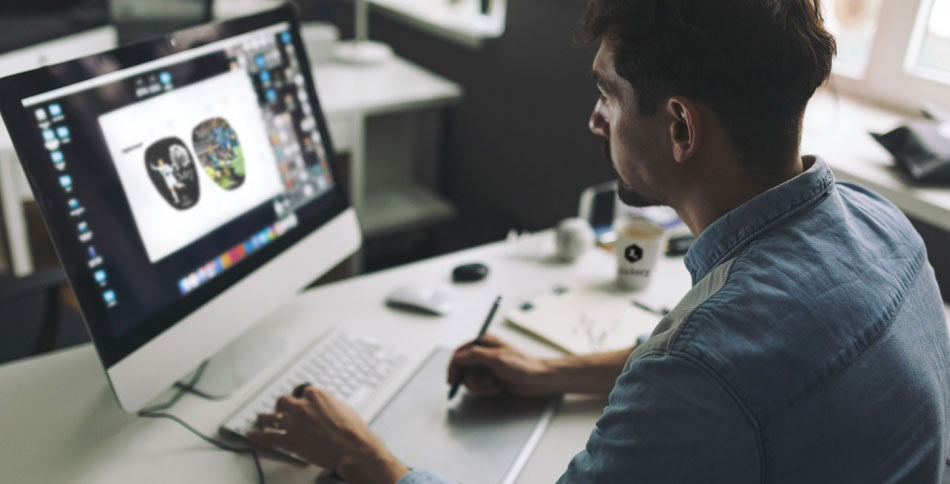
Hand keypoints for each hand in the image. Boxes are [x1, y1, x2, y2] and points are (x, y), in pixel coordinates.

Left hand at [246, 385, 407, 483]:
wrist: (353, 449)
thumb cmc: (353, 431)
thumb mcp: (343, 408)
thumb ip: (329, 405)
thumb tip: (325, 408)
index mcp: (317, 395)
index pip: (300, 390)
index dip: (298, 398)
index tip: (297, 402)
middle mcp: (302, 405)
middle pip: (282, 401)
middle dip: (280, 407)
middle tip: (280, 412)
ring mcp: (294, 422)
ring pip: (270, 416)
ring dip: (264, 419)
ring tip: (261, 421)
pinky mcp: (290, 440)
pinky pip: (267, 437)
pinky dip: (257, 436)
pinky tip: (252, 435)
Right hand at [447, 333, 555, 396]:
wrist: (539, 379)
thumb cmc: (523, 366)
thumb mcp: (497, 359)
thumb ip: (475, 356)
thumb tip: (457, 357)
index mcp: (483, 342)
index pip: (459, 354)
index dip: (453, 368)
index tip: (452, 381)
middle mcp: (483, 353)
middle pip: (463, 369)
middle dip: (471, 380)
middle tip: (483, 385)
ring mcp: (487, 367)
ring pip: (470, 380)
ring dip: (480, 387)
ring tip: (494, 386)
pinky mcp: (491, 378)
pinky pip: (479, 387)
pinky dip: (485, 390)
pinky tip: (497, 388)